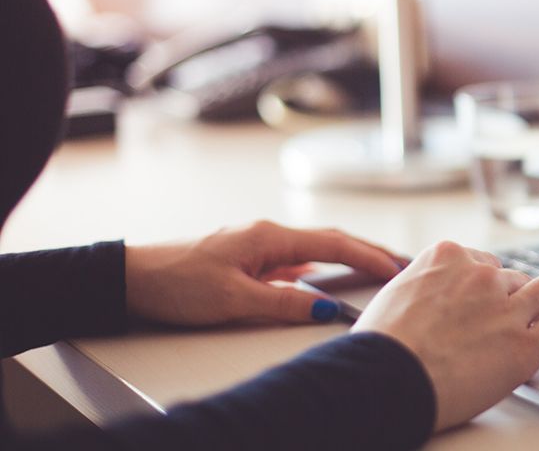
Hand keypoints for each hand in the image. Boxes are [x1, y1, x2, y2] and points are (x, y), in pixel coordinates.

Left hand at [125, 220, 401, 325]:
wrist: (131, 277)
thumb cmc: (176, 283)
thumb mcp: (235, 299)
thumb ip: (285, 303)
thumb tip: (328, 309)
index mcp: (269, 237)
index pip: (334, 243)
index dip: (369, 256)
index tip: (397, 268)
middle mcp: (267, 234)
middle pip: (331, 239)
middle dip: (368, 250)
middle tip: (402, 262)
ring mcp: (257, 245)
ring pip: (314, 248)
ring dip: (347, 256)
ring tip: (376, 268)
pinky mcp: (246, 258)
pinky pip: (295, 259)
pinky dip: (321, 266)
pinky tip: (325, 278)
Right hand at [352, 241, 538, 430]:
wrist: (386, 378)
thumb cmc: (380, 348)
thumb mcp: (394, 297)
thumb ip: (422, 290)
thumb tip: (424, 301)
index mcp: (447, 258)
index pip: (483, 262)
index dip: (491, 281)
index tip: (497, 290)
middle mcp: (481, 276)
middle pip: (513, 278)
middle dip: (520, 294)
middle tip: (530, 306)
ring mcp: (507, 307)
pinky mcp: (525, 343)